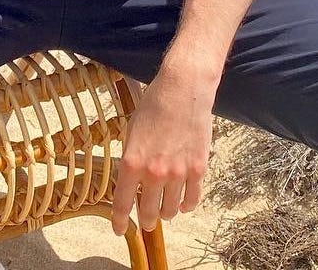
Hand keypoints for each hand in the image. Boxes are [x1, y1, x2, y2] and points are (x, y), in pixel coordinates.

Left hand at [110, 69, 213, 236]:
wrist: (184, 89)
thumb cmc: (154, 105)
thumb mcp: (132, 132)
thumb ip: (131, 160)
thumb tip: (131, 182)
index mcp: (132, 162)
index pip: (123, 203)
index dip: (120, 221)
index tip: (119, 229)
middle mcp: (154, 172)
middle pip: (148, 212)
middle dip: (146, 220)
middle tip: (146, 220)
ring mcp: (178, 173)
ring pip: (170, 210)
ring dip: (165, 213)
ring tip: (164, 209)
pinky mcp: (198, 169)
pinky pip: (192, 200)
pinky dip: (186, 206)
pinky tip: (182, 203)